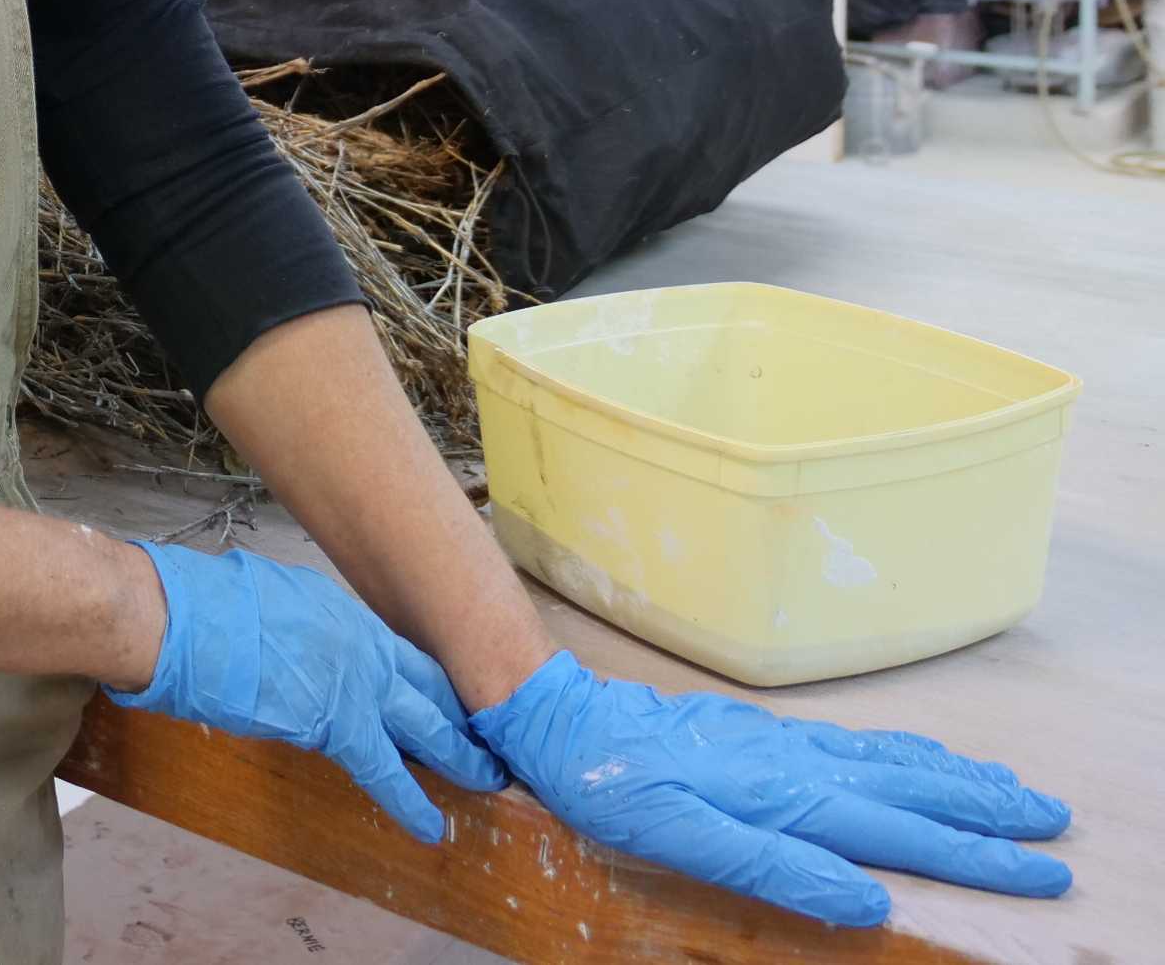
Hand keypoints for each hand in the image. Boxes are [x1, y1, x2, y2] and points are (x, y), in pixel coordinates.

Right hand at [110, 543, 505, 841]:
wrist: (182, 620)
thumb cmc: (206, 604)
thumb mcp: (271, 598)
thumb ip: (303, 625)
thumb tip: (306, 646)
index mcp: (344, 614)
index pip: (405, 655)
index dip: (433, 684)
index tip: (451, 704)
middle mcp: (362, 643)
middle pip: (431, 687)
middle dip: (462, 718)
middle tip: (490, 742)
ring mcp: (355, 681)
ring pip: (427, 725)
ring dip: (459, 756)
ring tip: (486, 779)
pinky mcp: (336, 722)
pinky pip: (385, 769)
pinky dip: (410, 801)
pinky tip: (431, 825)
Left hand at [469, 651, 1072, 927]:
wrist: (560, 717)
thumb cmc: (610, 785)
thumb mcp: (680, 839)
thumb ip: (775, 867)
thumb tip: (867, 896)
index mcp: (787, 800)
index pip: (902, 835)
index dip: (974, 858)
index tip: (1040, 871)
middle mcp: (795, 766)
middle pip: (911, 790)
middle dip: (985, 811)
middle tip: (1054, 821)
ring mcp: (779, 747)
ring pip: (888, 761)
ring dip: (952, 778)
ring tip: (1006, 788)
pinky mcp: (758, 738)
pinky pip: (853, 746)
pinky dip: (902, 754)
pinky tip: (913, 760)